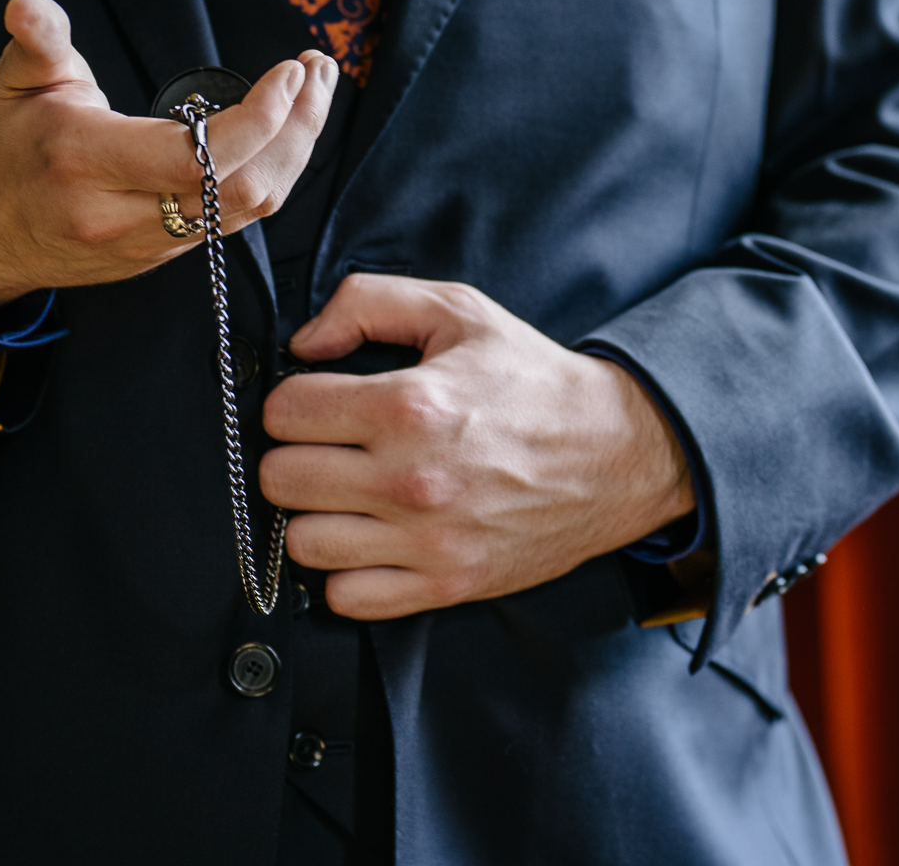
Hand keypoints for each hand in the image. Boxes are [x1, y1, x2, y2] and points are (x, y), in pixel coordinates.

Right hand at [0, 0, 337, 307]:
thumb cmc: (4, 147)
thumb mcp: (13, 83)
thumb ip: (35, 41)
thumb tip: (28, 4)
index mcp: (85, 164)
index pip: (195, 159)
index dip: (258, 120)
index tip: (290, 73)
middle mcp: (121, 214)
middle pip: (241, 188)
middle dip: (296, 130)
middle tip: (318, 71)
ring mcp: (146, 244)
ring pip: (248, 210)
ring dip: (294, 152)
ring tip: (314, 95)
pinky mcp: (161, 257)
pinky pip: (234, 222)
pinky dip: (271, 175)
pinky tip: (285, 134)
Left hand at [259, 275, 693, 620]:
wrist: (617, 451)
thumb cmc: (533, 381)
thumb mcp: (459, 311)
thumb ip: (368, 302)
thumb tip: (304, 344)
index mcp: (408, 404)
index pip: (284, 411)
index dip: (293, 401)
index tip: (318, 403)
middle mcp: (410, 477)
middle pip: (281, 478)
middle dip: (294, 455)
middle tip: (328, 448)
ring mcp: (427, 539)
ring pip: (304, 542)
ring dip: (315, 516)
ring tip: (347, 495)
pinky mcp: (445, 584)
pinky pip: (347, 597)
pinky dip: (348, 572)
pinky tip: (371, 538)